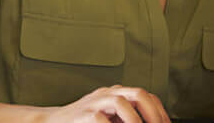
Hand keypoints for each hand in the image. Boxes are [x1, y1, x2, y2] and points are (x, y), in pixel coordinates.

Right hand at [41, 85, 169, 122]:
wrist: (53, 122)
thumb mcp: (110, 119)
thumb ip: (126, 120)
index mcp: (117, 94)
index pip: (146, 96)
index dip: (160, 112)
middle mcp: (108, 94)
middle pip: (138, 94)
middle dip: (153, 114)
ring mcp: (94, 102)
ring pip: (120, 102)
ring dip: (135, 121)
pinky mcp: (82, 114)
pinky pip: (99, 119)